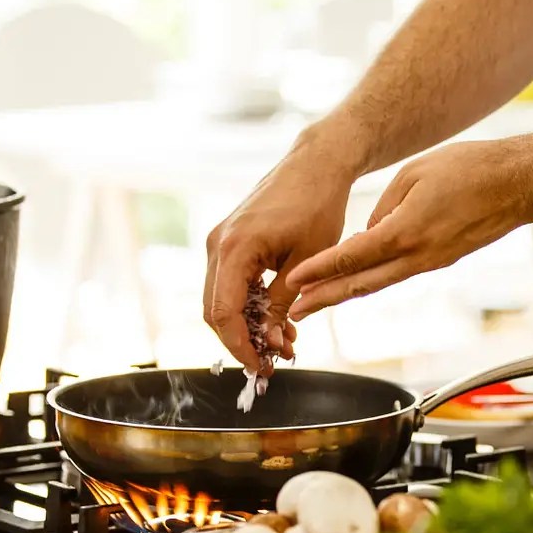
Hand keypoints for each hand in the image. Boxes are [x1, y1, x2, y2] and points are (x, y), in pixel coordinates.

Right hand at [204, 142, 355, 371]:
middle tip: (272, 363)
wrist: (316, 165)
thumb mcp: (307, 262)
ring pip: (221, 300)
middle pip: (215, 311)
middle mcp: (218, 244)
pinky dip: (250, 307)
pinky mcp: (230, 242)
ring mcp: (220, 242)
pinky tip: (277, 321)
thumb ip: (283, 303)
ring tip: (283, 344)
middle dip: (242, 342)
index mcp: (234, 248)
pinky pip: (230, 284)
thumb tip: (271, 342)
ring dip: (247, 327)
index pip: (223, 313)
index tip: (261, 367)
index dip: (240, 346)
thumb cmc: (318, 206)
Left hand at [286, 138, 532, 319]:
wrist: (519, 184)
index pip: (353, 256)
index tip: (293, 282)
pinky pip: (398, 274)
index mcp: (406, 231)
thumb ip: (384, 207)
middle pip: (360, 284)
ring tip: (315, 304)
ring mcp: (430, 263)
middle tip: (294, 312)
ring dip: (345, 295)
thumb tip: (366, 233)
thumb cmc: (471, 169)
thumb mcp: (415, 174)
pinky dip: (371, 280)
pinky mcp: (440, 261)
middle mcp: (417, 256)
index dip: (320, 271)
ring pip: (378, 284)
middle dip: (324, 299)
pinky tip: (354, 281)